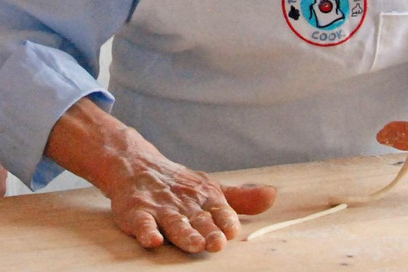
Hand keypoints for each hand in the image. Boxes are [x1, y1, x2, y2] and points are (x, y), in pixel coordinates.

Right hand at [101, 131, 275, 252]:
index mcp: (205, 197)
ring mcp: (160, 207)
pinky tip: (153, 239)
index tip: (232, 231)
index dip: (226, 220)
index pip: (220, 210)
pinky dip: (146, 231)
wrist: (133, 163)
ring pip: (174, 222)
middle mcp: (184, 202)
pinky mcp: (136, 212)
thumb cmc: (177, 184)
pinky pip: (141, 223)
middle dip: (208, 231)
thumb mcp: (209, 188)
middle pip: (199, 219)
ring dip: (184, 233)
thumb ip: (241, 198)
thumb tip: (273, 195)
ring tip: (195, 243)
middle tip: (217, 243)